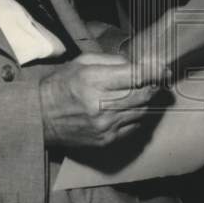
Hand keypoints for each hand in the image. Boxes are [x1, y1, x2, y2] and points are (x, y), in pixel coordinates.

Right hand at [39, 53, 168, 150]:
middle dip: (154, 86)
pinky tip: (130, 108)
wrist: (40, 117)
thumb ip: (113, 62)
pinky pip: (134, 127)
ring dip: (146, 101)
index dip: (154, 72)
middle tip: (159, 79)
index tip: (164, 69)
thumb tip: (139, 64)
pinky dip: (137, 116)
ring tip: (144, 92)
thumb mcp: (82, 63)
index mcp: (94, 81)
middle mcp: (102, 105)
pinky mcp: (106, 140)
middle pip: (143, 95)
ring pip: (141, 111)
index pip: (135, 76)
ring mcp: (105, 126)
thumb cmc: (61, 85)